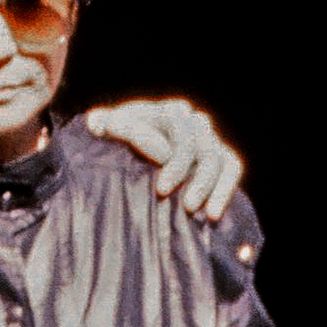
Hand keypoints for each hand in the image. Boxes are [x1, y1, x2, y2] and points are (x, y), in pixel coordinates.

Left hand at [84, 99, 241, 219]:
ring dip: (205, 184)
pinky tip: (212, 214)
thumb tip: (95, 121)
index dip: (170, 153)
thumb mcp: (107, 131)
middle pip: (198, 141)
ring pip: (217, 158)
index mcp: (167, 111)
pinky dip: (224, 190)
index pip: (176, 123)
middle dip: (183, 169)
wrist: (136, 157)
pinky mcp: (221, 158)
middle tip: (164, 194)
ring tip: (189, 208)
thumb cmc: (118, 143)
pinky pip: (231, 168)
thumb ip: (101, 124)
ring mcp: (209, 139)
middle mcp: (192, 121)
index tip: (160, 187)